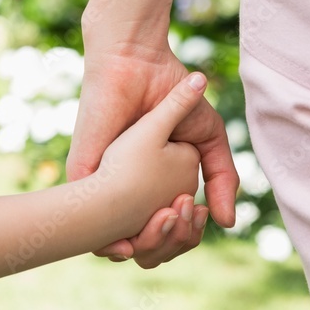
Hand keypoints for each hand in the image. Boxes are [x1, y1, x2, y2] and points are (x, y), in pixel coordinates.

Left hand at [68, 41, 238, 265]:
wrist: (140, 63)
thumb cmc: (172, 94)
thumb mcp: (208, 142)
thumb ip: (221, 179)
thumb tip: (227, 222)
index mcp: (148, 186)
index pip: (163, 233)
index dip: (183, 236)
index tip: (198, 217)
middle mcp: (121, 188)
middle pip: (141, 246)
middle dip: (167, 243)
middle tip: (184, 213)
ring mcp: (100, 183)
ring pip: (115, 241)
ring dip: (148, 239)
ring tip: (171, 212)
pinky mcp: (82, 171)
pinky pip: (90, 222)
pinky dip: (115, 233)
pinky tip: (141, 217)